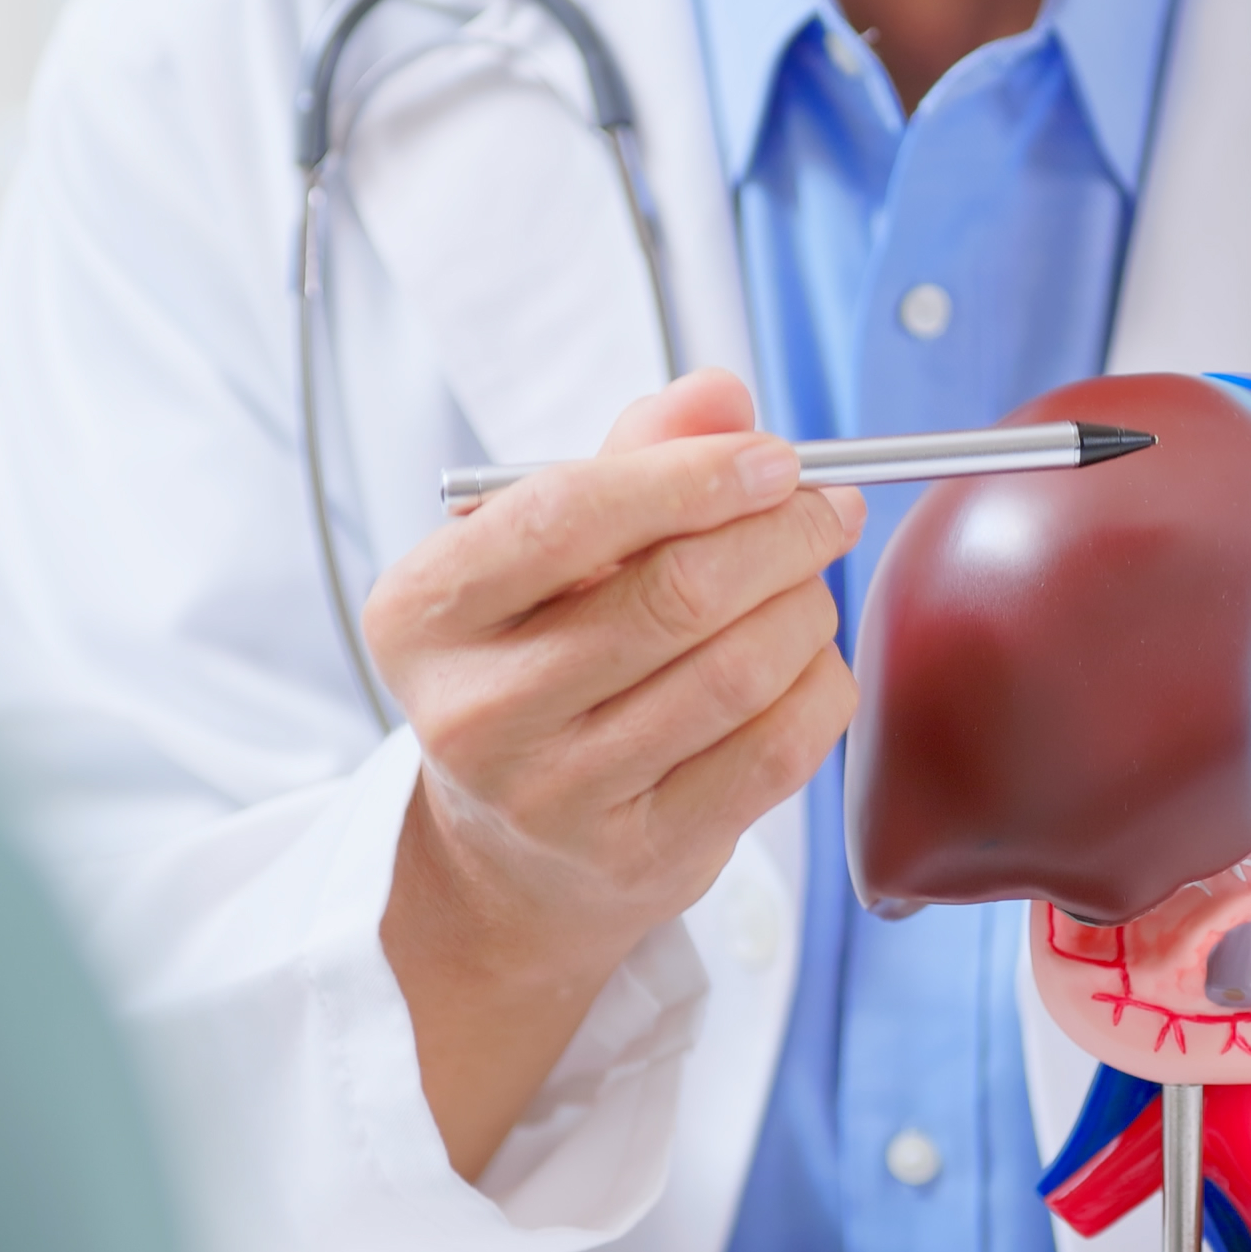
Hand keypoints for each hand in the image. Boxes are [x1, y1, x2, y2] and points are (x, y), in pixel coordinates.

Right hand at [366, 369, 861, 1175]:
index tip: (775, 459)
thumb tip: (721, 395)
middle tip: (825, 511)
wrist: (514, 850)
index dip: (694, 477)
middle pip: (676, 595)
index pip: (568, 516)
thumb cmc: (537, 665)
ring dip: (806, 609)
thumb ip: (630, 458)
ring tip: (809, 585)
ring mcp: (557, 797)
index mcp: (425, 611)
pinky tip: (808, 662)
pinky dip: (819, 687)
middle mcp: (475, 712)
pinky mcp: (643, 856)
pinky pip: (775, 751)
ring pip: (738, 673)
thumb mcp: (548, 555)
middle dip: (781, 536)